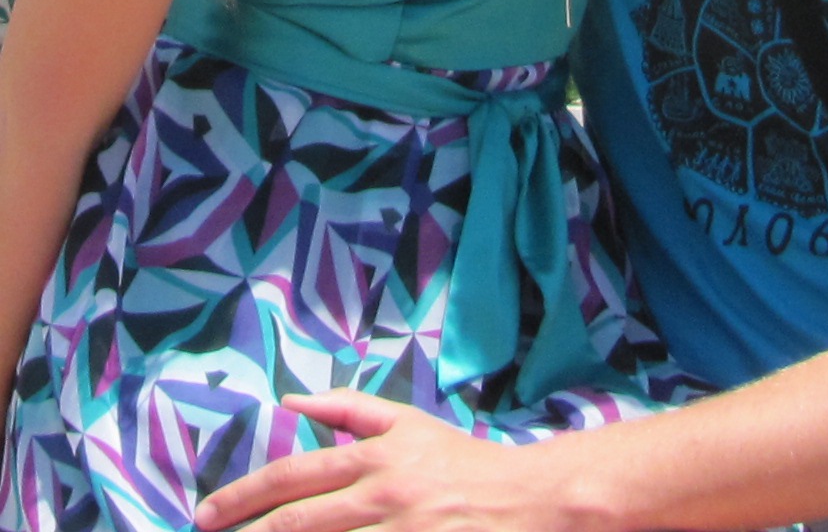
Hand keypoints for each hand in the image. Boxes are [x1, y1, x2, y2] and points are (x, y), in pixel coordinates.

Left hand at [194, 390, 563, 531]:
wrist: (528, 499)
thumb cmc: (461, 460)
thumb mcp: (408, 423)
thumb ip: (350, 409)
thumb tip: (291, 400)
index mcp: (377, 454)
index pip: (294, 474)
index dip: (244, 495)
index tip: (205, 515)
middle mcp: (384, 493)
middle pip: (299, 520)